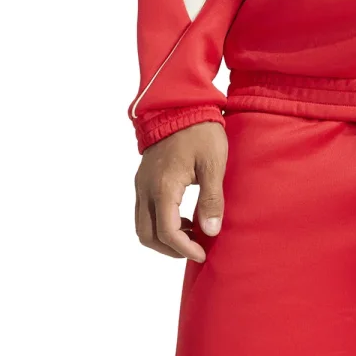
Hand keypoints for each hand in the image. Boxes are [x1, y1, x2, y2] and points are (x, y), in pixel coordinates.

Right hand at [135, 122, 227, 261]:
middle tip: (195, 248)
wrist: (179, 103)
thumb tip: (210, 231)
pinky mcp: (143, 181)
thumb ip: (211, 200)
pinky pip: (144, 213)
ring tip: (190, 233)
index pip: (167, 232)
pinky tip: (183, 218)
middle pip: (148, 235)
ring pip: (142, 226)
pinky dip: (160, 224)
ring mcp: (141, 184)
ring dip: (164, 238)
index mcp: (163, 186)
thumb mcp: (213, 164)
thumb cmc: (199, 131)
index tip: (202, 253)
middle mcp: (146, 188)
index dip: (185, 249)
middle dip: (171, 249)